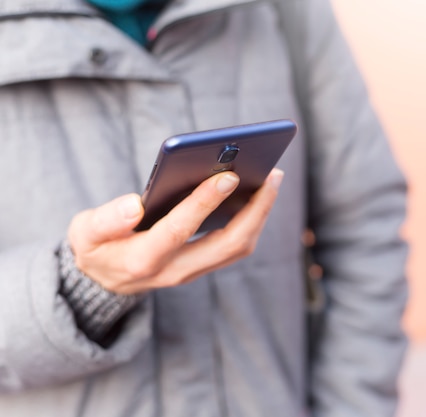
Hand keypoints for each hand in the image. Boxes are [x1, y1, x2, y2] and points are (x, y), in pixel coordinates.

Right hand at [67, 169, 283, 293]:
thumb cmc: (96, 248)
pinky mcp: (204, 264)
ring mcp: (194, 270)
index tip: (229, 176)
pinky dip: (253, 219)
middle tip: (272, 174)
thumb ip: (106, 220)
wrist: (105, 281)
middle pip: (228, 244)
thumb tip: (135, 205)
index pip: (179, 230)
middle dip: (255, 209)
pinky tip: (260, 193)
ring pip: (239, 247)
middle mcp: (176, 270)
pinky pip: (236, 245)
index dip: (204, 202)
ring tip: (272, 178)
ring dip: (260, 213)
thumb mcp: (85, 233)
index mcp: (143, 259)